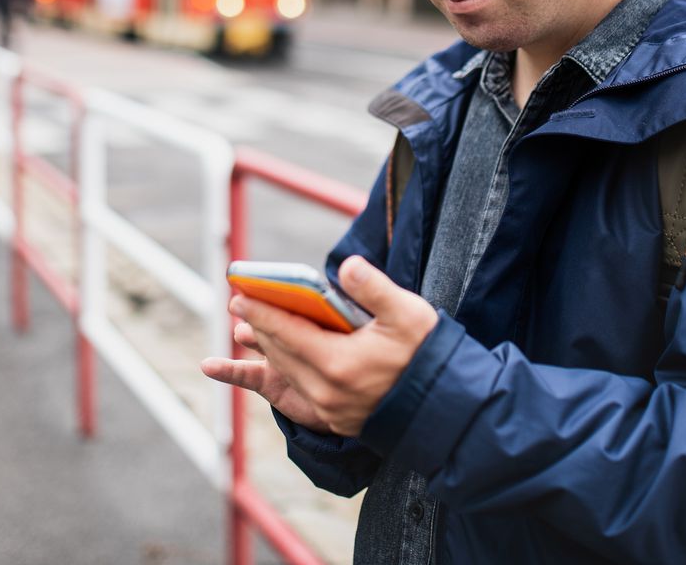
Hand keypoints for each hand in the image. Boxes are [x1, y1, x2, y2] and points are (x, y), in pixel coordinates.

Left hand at [201, 255, 438, 436]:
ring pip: (287, 373)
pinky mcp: (335, 419)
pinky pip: (298, 391)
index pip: (288, 332)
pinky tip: (275, 361)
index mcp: (339, 363)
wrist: (446, 408)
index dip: (262, 312)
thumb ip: (374, 288)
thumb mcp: (408, 314)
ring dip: (267, 349)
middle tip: (240, 304)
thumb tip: (347, 266)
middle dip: (259, 327)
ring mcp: (329, 409)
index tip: (241, 294)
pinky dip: (282, 372)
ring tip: (249, 329)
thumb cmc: (427, 356)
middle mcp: (326, 390)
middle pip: (282, 353)